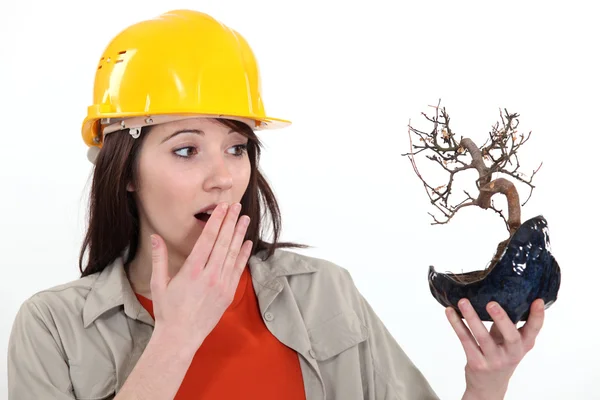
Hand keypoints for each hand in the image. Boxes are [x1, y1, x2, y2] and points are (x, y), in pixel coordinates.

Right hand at [149, 202, 251, 350]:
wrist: (181, 337)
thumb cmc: (167, 311)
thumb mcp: (158, 283)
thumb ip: (159, 258)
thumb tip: (154, 237)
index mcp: (191, 271)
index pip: (207, 239)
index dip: (216, 220)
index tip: (222, 207)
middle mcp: (209, 276)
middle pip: (223, 242)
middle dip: (230, 222)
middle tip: (236, 206)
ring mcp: (221, 285)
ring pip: (233, 254)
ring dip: (239, 234)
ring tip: (244, 218)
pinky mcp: (228, 293)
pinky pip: (238, 269)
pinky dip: (243, 254)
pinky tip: (247, 242)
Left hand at [446, 298, 544, 399]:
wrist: (488, 387)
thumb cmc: (500, 355)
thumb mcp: (509, 342)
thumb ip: (507, 324)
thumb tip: (499, 293)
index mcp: (524, 346)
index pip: (534, 330)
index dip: (538, 316)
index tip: (538, 300)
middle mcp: (512, 354)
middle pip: (511, 337)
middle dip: (502, 319)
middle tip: (492, 303)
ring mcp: (494, 360)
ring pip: (482, 337)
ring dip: (471, 317)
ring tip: (463, 302)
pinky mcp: (477, 363)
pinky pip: (466, 340)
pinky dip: (456, 324)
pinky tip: (450, 311)